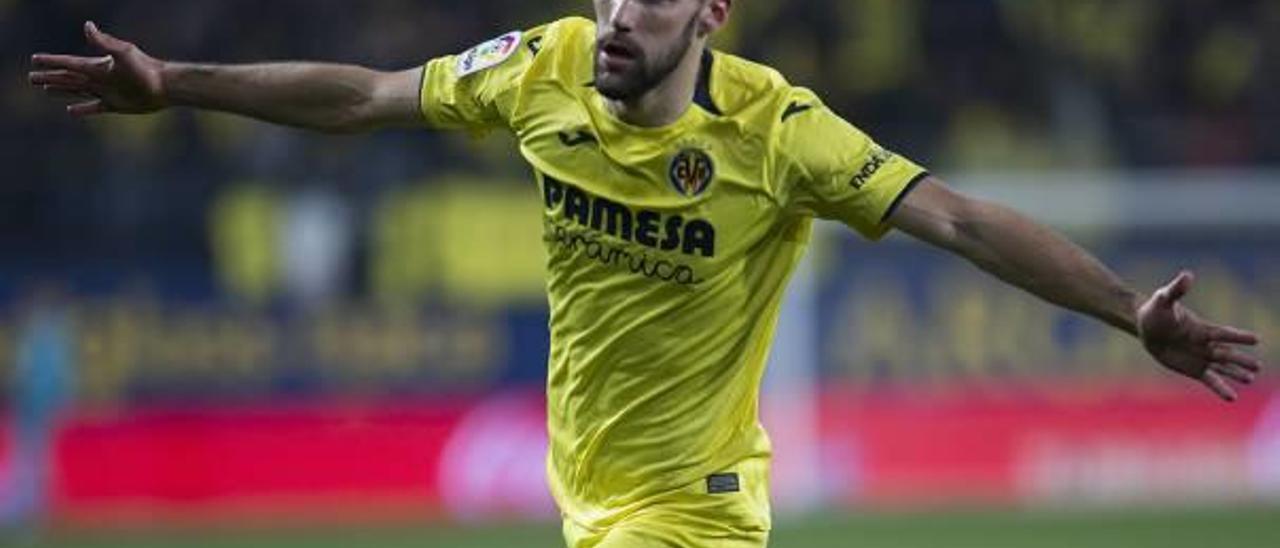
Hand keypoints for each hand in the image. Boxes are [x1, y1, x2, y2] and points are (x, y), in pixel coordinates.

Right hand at [29, 21, 166, 116]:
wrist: (164, 86)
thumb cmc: (145, 68)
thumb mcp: (123, 53)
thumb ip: (104, 42)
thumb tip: (87, 25)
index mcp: (97, 66)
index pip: (68, 63)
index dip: (51, 61)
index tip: (35, 58)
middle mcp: (99, 78)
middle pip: (68, 78)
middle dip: (49, 77)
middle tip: (31, 77)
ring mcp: (106, 92)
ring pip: (76, 91)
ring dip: (61, 90)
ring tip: (46, 89)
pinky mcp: (115, 105)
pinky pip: (93, 107)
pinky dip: (81, 109)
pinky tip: (70, 110)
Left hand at [1137, 271, 1263, 401]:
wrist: (1147, 327)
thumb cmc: (1157, 311)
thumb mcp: (1163, 299)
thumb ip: (1177, 290)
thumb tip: (1187, 275)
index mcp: (1202, 329)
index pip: (1223, 334)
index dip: (1238, 337)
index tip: (1256, 339)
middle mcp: (1206, 344)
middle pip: (1226, 354)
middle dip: (1240, 360)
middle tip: (1256, 367)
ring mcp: (1201, 358)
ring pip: (1223, 367)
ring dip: (1236, 373)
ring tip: (1250, 378)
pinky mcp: (1194, 369)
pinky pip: (1210, 380)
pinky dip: (1221, 388)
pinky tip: (1232, 397)